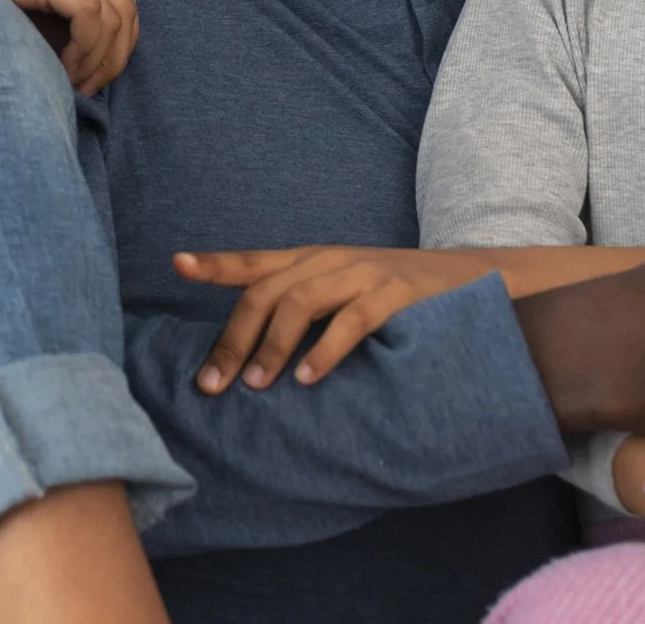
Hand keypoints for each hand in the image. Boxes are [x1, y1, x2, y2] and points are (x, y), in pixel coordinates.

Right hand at [0, 0, 137, 92]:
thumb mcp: (4, 10)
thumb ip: (40, 23)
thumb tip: (74, 66)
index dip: (116, 45)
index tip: (87, 80)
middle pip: (126, 3)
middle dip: (117, 54)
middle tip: (87, 89)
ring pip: (116, 11)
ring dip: (103, 57)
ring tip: (72, 84)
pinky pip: (92, 14)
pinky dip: (88, 49)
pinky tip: (62, 70)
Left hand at [176, 245, 497, 390]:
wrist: (467, 276)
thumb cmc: (392, 293)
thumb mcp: (340, 289)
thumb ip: (300, 307)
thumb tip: (248, 352)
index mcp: (311, 259)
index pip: (254, 261)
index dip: (215, 262)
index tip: (177, 264)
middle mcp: (329, 260)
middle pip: (266, 292)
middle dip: (233, 338)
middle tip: (211, 384)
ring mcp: (363, 272)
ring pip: (301, 301)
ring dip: (273, 346)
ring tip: (256, 384)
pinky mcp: (396, 293)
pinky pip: (353, 319)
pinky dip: (325, 350)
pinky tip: (308, 378)